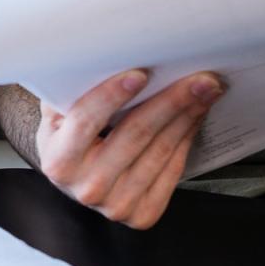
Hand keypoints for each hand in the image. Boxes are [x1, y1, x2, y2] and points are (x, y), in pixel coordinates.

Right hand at [37, 69, 224, 230]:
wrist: (77, 179)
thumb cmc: (69, 136)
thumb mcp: (58, 113)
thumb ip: (72, 89)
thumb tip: (105, 51)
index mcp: (59, 159)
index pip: (85, 121)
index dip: (112, 95)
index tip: (140, 73)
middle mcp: (86, 187)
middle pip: (134, 135)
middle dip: (171, 102)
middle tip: (198, 79)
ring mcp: (116, 205)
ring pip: (160, 151)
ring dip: (188, 117)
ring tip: (205, 91)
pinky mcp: (143, 214)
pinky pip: (172, 170)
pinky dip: (187, 138)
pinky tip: (196, 115)